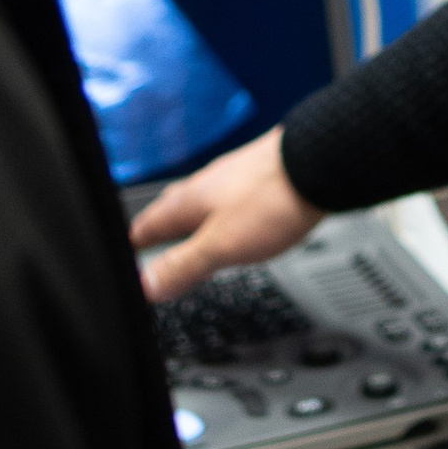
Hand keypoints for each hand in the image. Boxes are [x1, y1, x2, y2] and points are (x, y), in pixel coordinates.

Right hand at [131, 125, 319, 297]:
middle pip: (174, 208)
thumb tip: (144, 286)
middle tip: (151, 240)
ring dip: (192, 218)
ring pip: (204, 199)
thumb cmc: (273, 199)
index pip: (148, 223)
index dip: (134, 242)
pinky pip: (232, 195)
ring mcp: (237, 175)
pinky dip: (224, 211)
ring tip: (191, 232)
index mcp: (190, 200)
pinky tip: (239, 217)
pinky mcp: (264, 174)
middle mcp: (209, 182)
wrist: (322, 162)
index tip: (124, 250)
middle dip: (161, 226)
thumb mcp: (222, 245)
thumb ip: (183, 265)